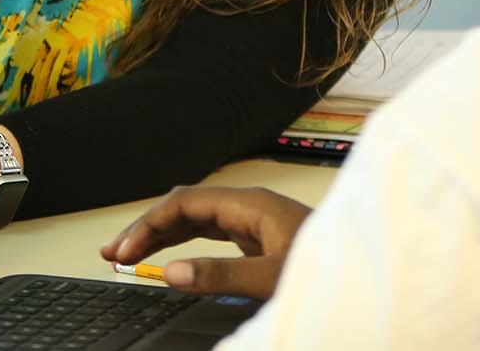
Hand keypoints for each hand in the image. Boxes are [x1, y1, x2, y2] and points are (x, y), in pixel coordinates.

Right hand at [100, 186, 312, 299]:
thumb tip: (171, 272)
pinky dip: (183, 242)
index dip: (148, 226)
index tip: (123, 253)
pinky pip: (209, 233)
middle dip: (147, 228)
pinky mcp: (258, 237)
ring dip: (161, 235)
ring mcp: (253, 220)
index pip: (184, 203)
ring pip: (195, 219)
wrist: (367, 269)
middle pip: (185, 207)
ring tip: (127, 254)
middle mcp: (248, 206)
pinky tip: (169, 255)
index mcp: (250, 204)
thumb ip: (221, 274)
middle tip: (112, 254)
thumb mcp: (271, 277)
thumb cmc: (328, 267)